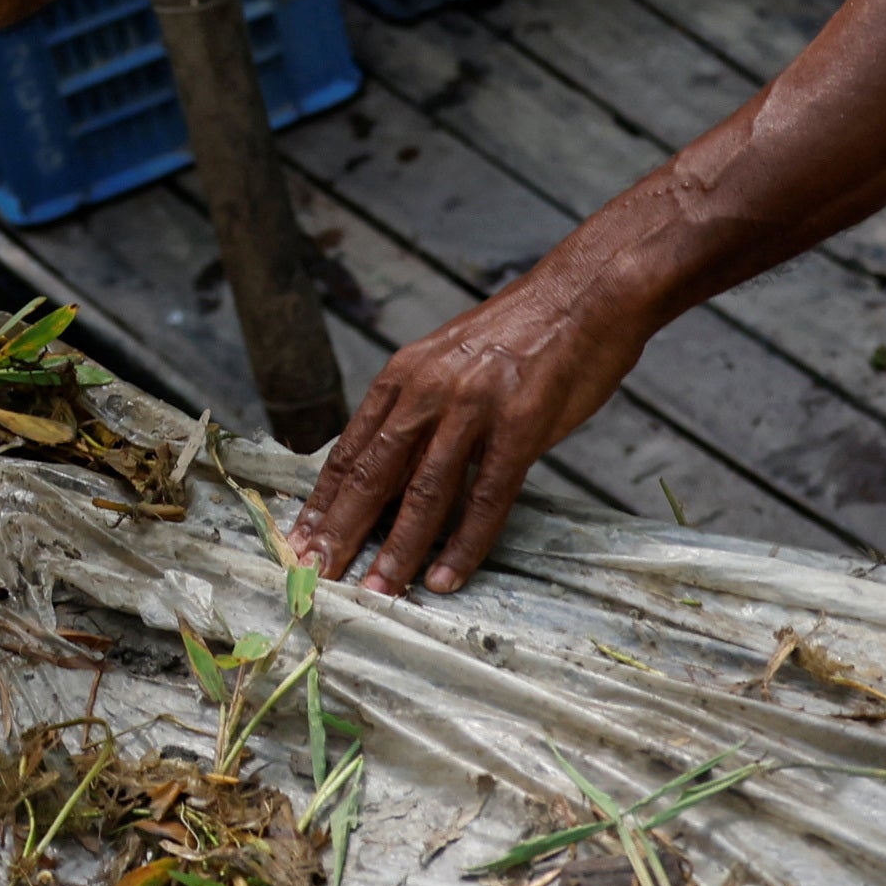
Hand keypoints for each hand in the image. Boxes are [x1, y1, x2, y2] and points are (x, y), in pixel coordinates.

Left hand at [287, 264, 650, 593]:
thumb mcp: (450, 359)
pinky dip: (464, 544)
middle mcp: (429, 390)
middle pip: (374, 474)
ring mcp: (473, 408)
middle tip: (317, 575)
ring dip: (397, 549)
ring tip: (378, 592)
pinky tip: (446, 576)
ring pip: (424, 493)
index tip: (299, 540)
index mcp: (404, 374)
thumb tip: (392, 465)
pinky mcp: (520, 427)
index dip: (323, 499)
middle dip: (342, 531)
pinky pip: (486, 498)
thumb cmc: (522, 333)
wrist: (586, 293)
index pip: (350, 448)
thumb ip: (419, 406)